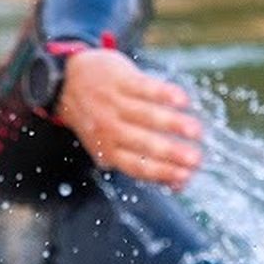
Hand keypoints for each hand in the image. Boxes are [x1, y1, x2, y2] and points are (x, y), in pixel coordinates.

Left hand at [54, 49, 202, 190]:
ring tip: (197, 132)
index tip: (186, 177)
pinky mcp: (121, 80)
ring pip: (148, 116)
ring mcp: (115, 104)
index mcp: (107, 151)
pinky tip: (184, 102)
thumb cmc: (99, 120)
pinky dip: (165, 95)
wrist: (66, 82)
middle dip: (173, 154)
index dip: (162, 173)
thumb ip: (140, 161)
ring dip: (175, 125)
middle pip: (145, 144)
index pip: (138, 167)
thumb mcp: (108, 147)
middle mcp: (110, 129)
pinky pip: (146, 88)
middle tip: (197, 160)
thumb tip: (179, 184)